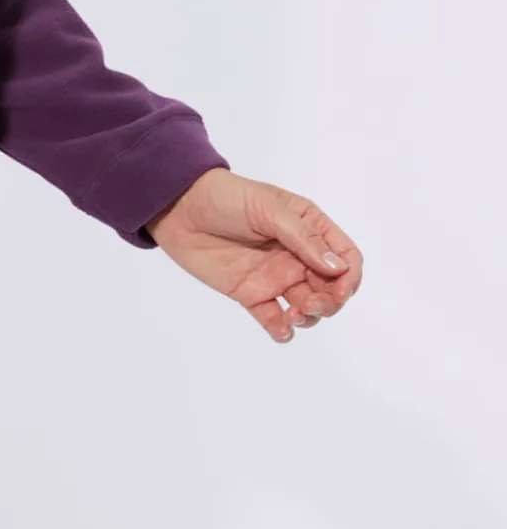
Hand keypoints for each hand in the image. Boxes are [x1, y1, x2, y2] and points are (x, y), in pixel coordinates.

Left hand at [143, 168, 362, 342]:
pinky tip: (281, 329)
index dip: (349, 276)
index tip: (340, 289)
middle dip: (330, 302)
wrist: (179, 207)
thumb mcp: (268, 209)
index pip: (345, 257)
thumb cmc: (225, 197)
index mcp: (308, 228)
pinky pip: (273, 319)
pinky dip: (283, 331)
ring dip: (310, 317)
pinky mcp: (250, 293)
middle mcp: (296, 255)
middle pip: (331, 288)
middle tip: (310, 304)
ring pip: (307, 307)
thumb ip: (302, 238)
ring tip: (292, 315)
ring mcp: (274, 276)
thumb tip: (337, 268)